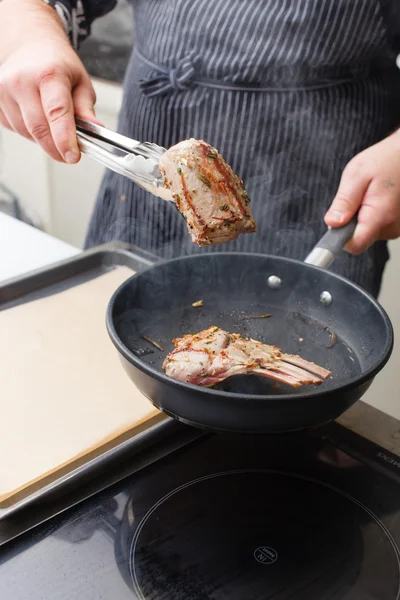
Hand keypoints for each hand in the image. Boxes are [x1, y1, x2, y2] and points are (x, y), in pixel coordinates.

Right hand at [0, 0, 99, 162]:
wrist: (30, 43)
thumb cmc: (57, 64)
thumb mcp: (80, 81)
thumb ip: (86, 108)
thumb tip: (95, 130)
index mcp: (49, 73)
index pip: (57, 112)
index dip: (65, 139)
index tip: (73, 156)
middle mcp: (23, 80)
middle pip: (39, 129)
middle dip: (56, 148)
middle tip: (69, 154)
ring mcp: (4, 90)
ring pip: (27, 132)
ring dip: (44, 139)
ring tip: (53, 125)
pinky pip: (15, 129)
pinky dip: (29, 132)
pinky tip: (37, 117)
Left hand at [324, 129, 399, 253]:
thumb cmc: (386, 159)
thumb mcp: (357, 175)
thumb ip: (344, 202)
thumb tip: (332, 223)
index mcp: (380, 216)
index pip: (355, 245)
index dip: (340, 239)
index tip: (334, 227)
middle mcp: (392, 226)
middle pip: (359, 239)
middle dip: (351, 222)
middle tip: (357, 198)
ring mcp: (397, 227)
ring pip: (367, 233)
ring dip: (362, 217)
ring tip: (369, 194)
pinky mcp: (398, 224)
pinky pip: (377, 226)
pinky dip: (372, 215)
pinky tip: (378, 199)